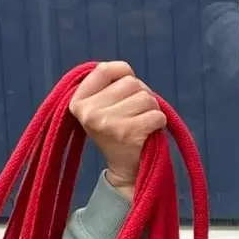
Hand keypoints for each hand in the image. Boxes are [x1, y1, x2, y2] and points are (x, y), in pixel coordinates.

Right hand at [68, 61, 166, 196]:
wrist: (124, 170)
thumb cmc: (117, 132)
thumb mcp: (101, 108)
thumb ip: (106, 85)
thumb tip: (124, 69)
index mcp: (78, 101)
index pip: (106, 68)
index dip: (124, 72)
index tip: (126, 87)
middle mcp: (89, 111)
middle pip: (131, 83)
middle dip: (142, 94)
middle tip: (137, 112)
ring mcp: (108, 123)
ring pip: (146, 98)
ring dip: (152, 109)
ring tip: (142, 122)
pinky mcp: (128, 134)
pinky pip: (157, 115)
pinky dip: (160, 122)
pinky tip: (149, 131)